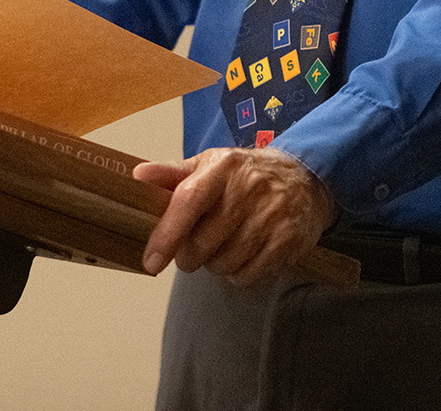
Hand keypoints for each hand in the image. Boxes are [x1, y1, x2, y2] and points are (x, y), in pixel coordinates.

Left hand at [134, 146, 338, 286]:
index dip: (166, 234)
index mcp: (222, 166)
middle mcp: (248, 188)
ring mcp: (271, 215)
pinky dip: (238, 274)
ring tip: (224, 245)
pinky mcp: (288, 240)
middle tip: (195, 247)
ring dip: (215, 264)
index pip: (188, 201)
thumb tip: (137, 175)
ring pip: (224, 264)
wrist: (304, 179)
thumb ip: (173, 174)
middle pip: (202, 243)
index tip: (151, 262)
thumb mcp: (210, 165)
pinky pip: (249, 275)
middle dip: (190, 255)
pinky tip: (243, 255)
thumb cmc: (245, 176)